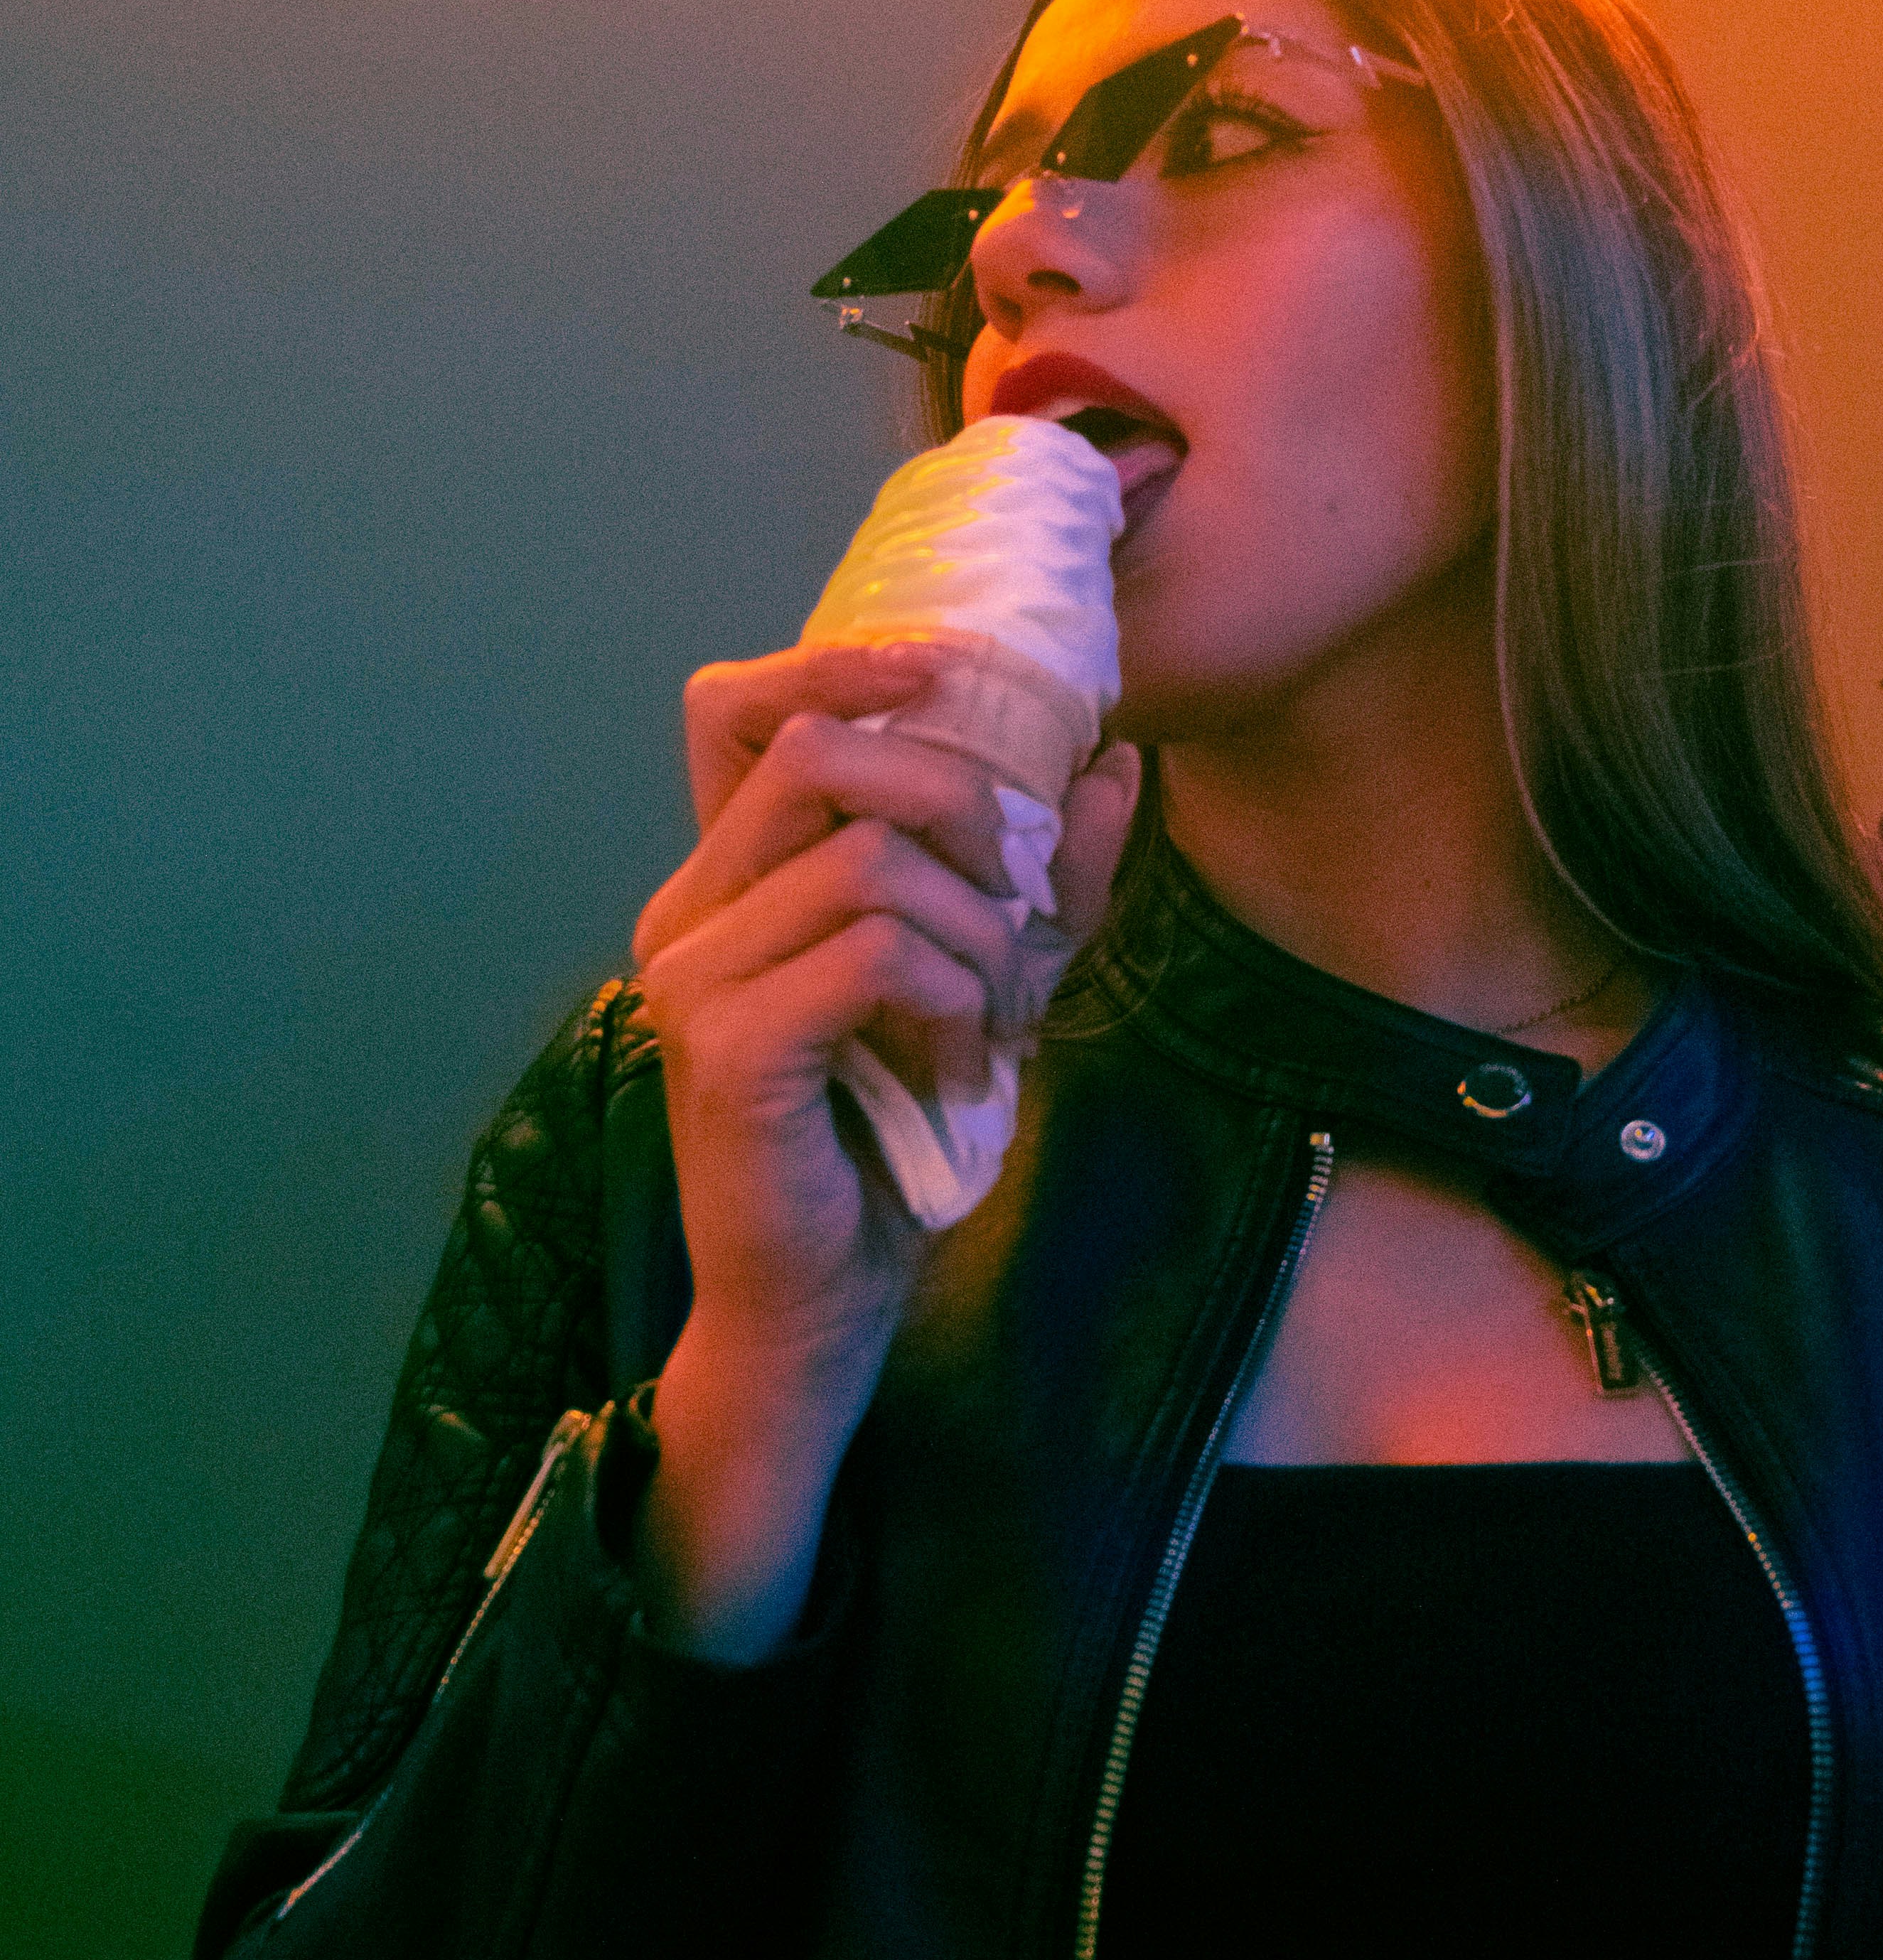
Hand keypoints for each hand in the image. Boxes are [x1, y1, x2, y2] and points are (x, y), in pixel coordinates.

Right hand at [626, 640, 1139, 1658]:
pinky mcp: (727, 1045)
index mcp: (728, 878)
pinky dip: (950, 995)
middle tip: (1011, 902)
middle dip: (957, 804)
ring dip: (975, 934)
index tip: (942, 675)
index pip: (731, 708)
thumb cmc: (894, 1134)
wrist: (825, 1296)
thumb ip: (1048, 878)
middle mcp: (686, 907)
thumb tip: (1118, 764)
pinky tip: (962, 1061)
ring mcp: (692, 974)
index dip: (834, 663)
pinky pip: (872, 953)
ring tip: (991, 1018)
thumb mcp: (992, 979)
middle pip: (820, 755)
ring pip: (869, 859)